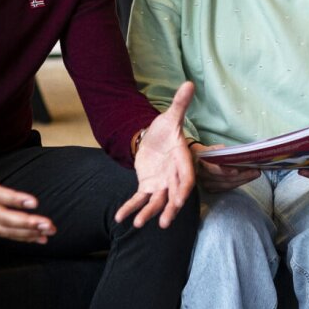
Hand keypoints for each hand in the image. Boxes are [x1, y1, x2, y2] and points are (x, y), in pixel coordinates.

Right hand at [0, 106, 55, 243]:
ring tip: (48, 232)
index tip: (33, 202)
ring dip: (26, 233)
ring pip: (2, 229)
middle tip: (47, 223)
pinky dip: (19, 237)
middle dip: (25, 222)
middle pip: (0, 217)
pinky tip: (38, 238)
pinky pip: (0, 234)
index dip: (12, 199)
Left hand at [116, 82, 196, 228]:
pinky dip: (130, 208)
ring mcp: (161, 184)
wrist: (154, 139)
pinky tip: (120, 218)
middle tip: (164, 222)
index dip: (182, 189)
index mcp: (181, 161)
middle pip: (173, 195)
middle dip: (169, 209)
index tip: (179, 201)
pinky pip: (139, 200)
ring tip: (138, 224)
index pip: (186, 177)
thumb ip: (179, 104)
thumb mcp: (170, 116)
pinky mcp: (147, 187)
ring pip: (156, 202)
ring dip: (148, 213)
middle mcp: (173, 176)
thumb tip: (189, 83)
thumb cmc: (166, 129)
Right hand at [192, 143, 260, 193]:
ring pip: (227, 185)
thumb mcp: (211, 148)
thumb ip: (221, 152)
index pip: (213, 169)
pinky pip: (226, 188)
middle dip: (242, 176)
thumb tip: (237, 154)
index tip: (237, 170)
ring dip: (243, 180)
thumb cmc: (205, 152)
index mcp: (201, 163)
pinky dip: (238, 183)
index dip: (225, 171)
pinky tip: (247, 179)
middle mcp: (202, 177)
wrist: (193, 160)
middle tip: (256, 171)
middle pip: (224, 179)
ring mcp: (206, 185)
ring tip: (255, 174)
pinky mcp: (211, 189)